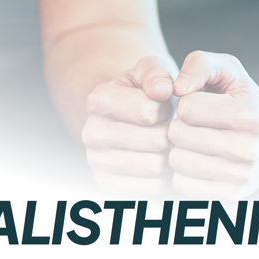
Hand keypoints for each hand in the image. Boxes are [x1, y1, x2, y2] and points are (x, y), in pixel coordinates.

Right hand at [82, 56, 174, 193]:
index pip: (149, 111)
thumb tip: (162, 89)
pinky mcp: (108, 185)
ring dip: (167, 154)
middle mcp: (91, 132)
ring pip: (155, 166)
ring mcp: (96, 161)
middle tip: (163, 126)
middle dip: (168, 132)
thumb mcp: (149, 70)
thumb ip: (156, 72)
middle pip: (155, 140)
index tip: (161, 105)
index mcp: (98, 100)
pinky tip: (155, 159)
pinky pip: (153, 187)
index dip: (165, 108)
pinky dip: (162, 176)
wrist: (127, 117)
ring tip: (160, 142)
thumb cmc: (144, 92)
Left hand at [168, 51, 258, 198]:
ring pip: (177, 161)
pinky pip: (182, 185)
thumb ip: (200, 64)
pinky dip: (184, 171)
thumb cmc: (247, 100)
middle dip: (181, 124)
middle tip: (195, 123)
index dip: (187, 101)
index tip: (200, 103)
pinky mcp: (231, 195)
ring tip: (196, 140)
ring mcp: (240, 176)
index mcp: (247, 115)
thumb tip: (177, 87)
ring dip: (181, 148)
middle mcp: (246, 149)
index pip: (187, 107)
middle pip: (178, 134)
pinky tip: (199, 159)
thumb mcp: (230, 70)